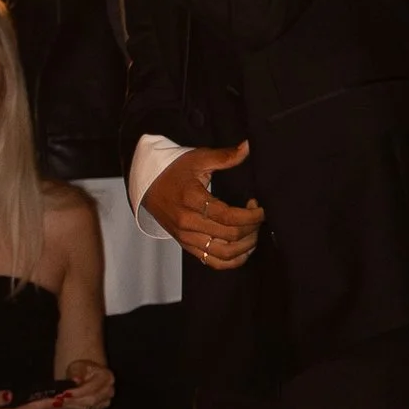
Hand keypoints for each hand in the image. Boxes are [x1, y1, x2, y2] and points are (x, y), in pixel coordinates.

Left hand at [56, 357, 115, 408]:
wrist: (86, 375)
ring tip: (56, 405)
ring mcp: (104, 402)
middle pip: (91, 400)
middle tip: (57, 401)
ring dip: (70, 407)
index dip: (79, 391)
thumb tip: (76, 379)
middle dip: (73, 401)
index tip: (65, 393)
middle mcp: (108, 391)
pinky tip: (60, 408)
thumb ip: (76, 372)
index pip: (93, 387)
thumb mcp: (77, 366)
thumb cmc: (81, 370)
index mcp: (106, 377)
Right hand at [142, 141, 263, 270]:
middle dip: (252, 227)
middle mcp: (188, 223)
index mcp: (192, 200)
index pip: (229, 216)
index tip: (260, 207)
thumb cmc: (174, 170)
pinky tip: (243, 249)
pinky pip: (213, 262)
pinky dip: (233, 260)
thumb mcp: (198, 159)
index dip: (252, 215)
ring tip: (253, 232)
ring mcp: (186, 238)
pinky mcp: (186, 246)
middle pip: (230, 236)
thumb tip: (248, 146)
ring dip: (246, 246)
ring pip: (224, 253)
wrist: (148, 185)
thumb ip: (225, 156)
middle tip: (258, 216)